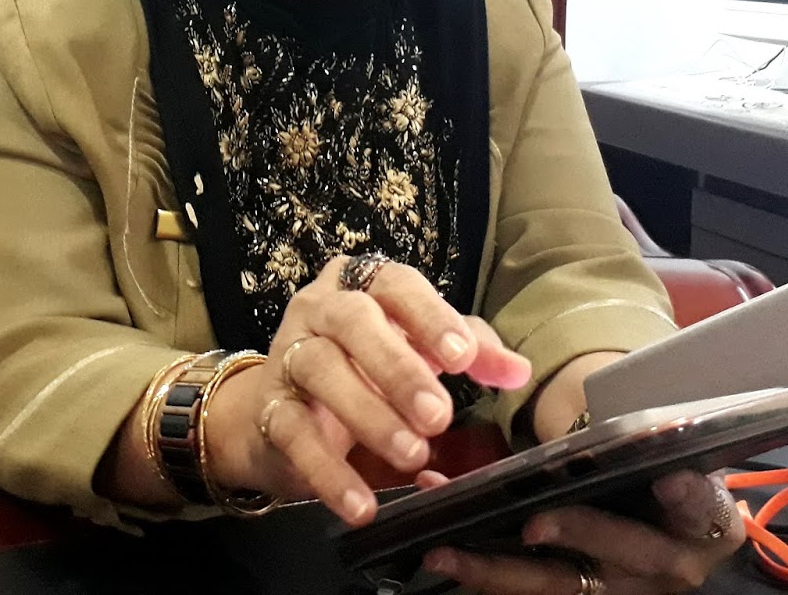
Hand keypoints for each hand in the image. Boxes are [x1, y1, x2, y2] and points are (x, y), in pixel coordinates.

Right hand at [205, 255, 530, 525]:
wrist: (281, 413)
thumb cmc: (365, 368)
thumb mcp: (420, 351)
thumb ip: (470, 353)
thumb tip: (518, 372)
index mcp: (364, 285)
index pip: (397, 285)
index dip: (429, 317)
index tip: (461, 358)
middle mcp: (321, 308)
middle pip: (354, 321)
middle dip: (398, 368)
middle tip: (438, 416)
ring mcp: (289, 355)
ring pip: (321, 369)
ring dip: (369, 414)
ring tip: (412, 455)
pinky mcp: (269, 409)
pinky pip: (294, 434)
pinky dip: (329, 471)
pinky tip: (361, 502)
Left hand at [419, 469, 743, 593]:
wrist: (672, 526)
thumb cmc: (667, 472)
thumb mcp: (674, 455)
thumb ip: (654, 439)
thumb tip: (635, 412)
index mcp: (704, 522)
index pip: (701, 507)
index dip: (687, 497)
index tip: (668, 481)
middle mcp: (670, 565)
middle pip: (624, 553)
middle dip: (578, 535)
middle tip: (534, 524)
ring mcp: (625, 590)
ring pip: (561, 586)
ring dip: (500, 569)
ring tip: (449, 550)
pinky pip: (532, 590)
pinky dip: (485, 572)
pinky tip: (445, 551)